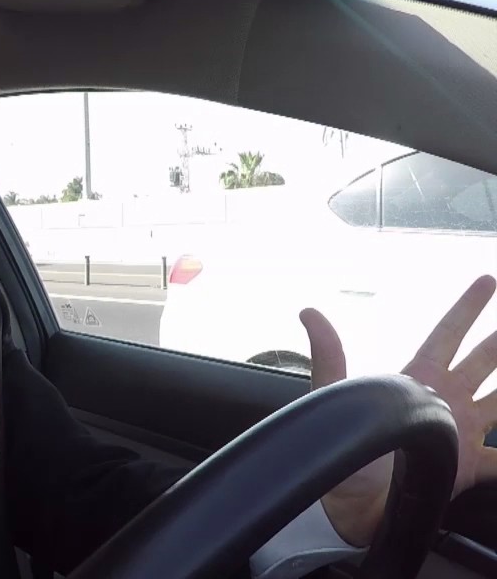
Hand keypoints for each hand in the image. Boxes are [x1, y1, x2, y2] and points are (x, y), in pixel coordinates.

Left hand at [302, 275, 496, 546]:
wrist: (353, 506)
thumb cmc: (341, 451)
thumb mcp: (334, 396)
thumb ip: (328, 355)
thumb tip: (309, 311)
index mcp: (417, 379)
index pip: (447, 334)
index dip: (467, 307)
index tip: (486, 281)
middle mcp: (446, 400)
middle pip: (484, 360)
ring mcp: (462, 433)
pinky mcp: (471, 468)